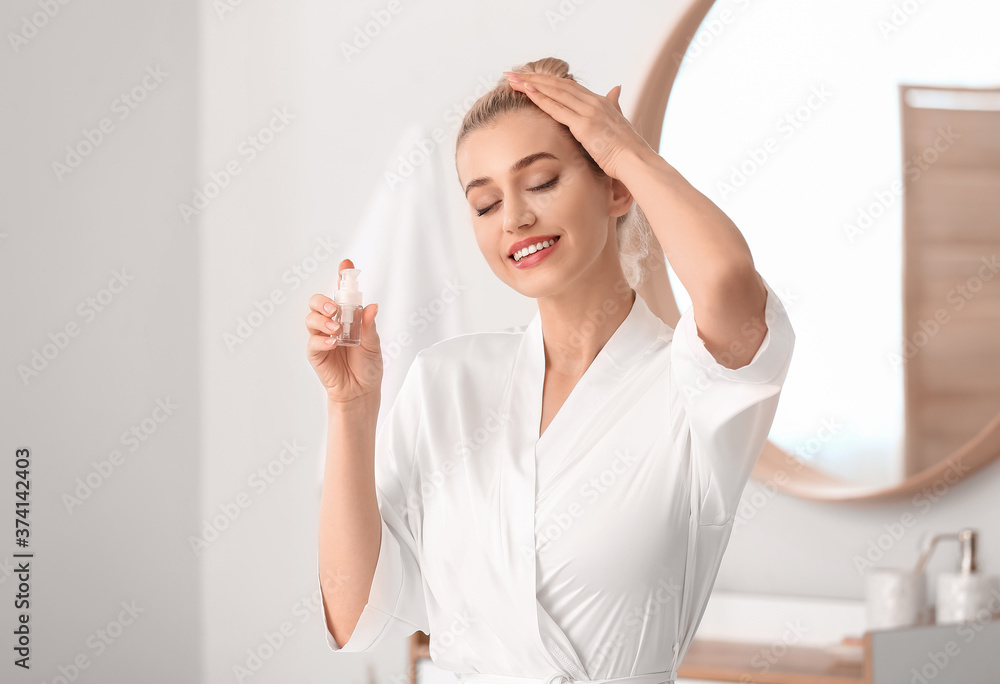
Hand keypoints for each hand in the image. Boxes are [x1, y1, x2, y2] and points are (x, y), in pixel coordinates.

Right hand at [305, 259, 382, 402]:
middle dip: (322, 301)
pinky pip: (312, 342)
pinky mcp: (315, 353)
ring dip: (321, 320)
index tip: (345, 265)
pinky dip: (321, 340)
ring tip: (336, 330)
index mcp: (347, 317)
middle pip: (317, 302)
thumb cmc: (368, 365)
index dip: (342, 277)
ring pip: (311, 318)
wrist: (362, 390)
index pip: (342, 294)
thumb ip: (369, 326)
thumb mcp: (374, 344)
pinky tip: (331, 343)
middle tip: (334, 309)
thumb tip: (372, 307)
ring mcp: (321, 337)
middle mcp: (332, 323)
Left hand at [505, 72, 651, 179]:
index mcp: (600, 102)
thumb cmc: (627, 150)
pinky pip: (557, 109)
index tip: (529, 78)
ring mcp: (589, 112)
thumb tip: (616, 89)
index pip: (569, 87)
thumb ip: (614, 105)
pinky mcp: (584, 125)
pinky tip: (527, 92)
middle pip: (558, 85)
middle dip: (534, 78)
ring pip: (555, 92)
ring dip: (532, 84)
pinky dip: (541, 98)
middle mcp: (594, 102)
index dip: (548, 81)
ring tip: (512, 79)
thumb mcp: (620, 122)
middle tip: (512, 74)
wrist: (636, 161)